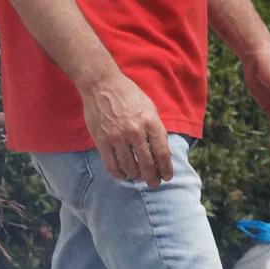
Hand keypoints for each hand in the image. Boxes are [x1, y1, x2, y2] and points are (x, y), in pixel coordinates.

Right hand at [79, 71, 171, 185]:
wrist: (102, 85)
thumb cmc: (129, 95)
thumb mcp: (150, 108)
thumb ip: (156, 130)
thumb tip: (163, 152)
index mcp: (150, 122)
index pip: (162, 153)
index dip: (166, 169)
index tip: (167, 176)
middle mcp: (135, 131)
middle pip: (147, 164)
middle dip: (153, 178)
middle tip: (154, 183)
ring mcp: (117, 137)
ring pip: (130, 167)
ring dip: (136, 176)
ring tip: (139, 177)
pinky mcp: (102, 141)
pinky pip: (112, 165)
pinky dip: (119, 174)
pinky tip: (123, 174)